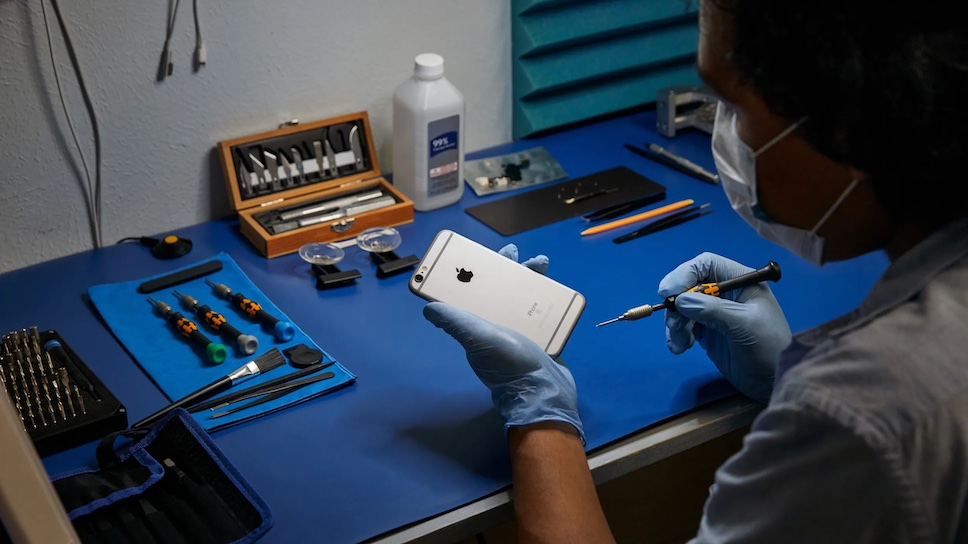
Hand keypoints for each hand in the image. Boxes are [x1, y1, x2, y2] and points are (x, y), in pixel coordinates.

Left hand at [423, 242, 582, 442]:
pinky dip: (545, 292)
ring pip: (521, 294)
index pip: (470, 292)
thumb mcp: (478, 339)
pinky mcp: (540, 332)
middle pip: (497, 288)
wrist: (545, 391)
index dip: (470, 273)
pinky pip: (540, 306)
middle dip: (504, 268)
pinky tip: (552, 283)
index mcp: (478, 323)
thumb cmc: (509, 364)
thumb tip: (428, 308)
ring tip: (540, 262)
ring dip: (528, 275)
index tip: (474, 254)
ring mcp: (520, 327)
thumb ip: (455, 323)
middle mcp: (496, 323)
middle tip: (512, 251)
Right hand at [657, 252, 790, 402]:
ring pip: (683, 307)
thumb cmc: (768, 347)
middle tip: (674, 323)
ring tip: (679, 343)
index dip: (685, 273)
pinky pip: (684, 326)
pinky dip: (677, 335)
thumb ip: (713, 310)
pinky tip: (680, 348)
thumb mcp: (744, 325)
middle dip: (677, 304)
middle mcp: (725, 293)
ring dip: (675, 323)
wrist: (773, 381)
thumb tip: (681, 301)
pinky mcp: (707, 332)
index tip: (670, 291)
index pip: (707, 265)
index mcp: (740, 282)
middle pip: (689, 286)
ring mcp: (715, 312)